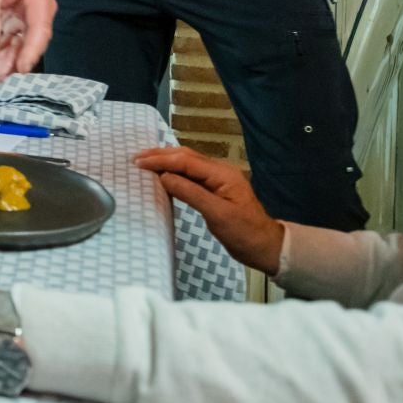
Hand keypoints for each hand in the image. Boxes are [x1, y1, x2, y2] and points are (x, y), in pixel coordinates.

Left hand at [0, 0, 55, 77]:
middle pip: (32, 41)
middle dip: (15, 60)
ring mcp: (30, 18)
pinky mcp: (19, 24)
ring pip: (21, 46)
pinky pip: (12, 42)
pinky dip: (0, 54)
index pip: (40, 29)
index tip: (20, 68)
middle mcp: (40, 10)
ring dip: (6, 61)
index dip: (31, 51)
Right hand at [134, 145, 284, 273]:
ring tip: (144, 161)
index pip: (185, 161)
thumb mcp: (217, 215)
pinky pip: (190, 174)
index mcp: (222, 174)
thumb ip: (191, 193)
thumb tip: (164, 177)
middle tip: (136, 158)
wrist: (266, 247)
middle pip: (185, 156)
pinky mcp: (215, 190)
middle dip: (160, 155)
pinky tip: (163, 174)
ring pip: (187, 163)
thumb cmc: (244, 233)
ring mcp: (218, 180)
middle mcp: (220, 171)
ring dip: (165, 160)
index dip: (161, 160)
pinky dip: (173, 171)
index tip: (139, 163)